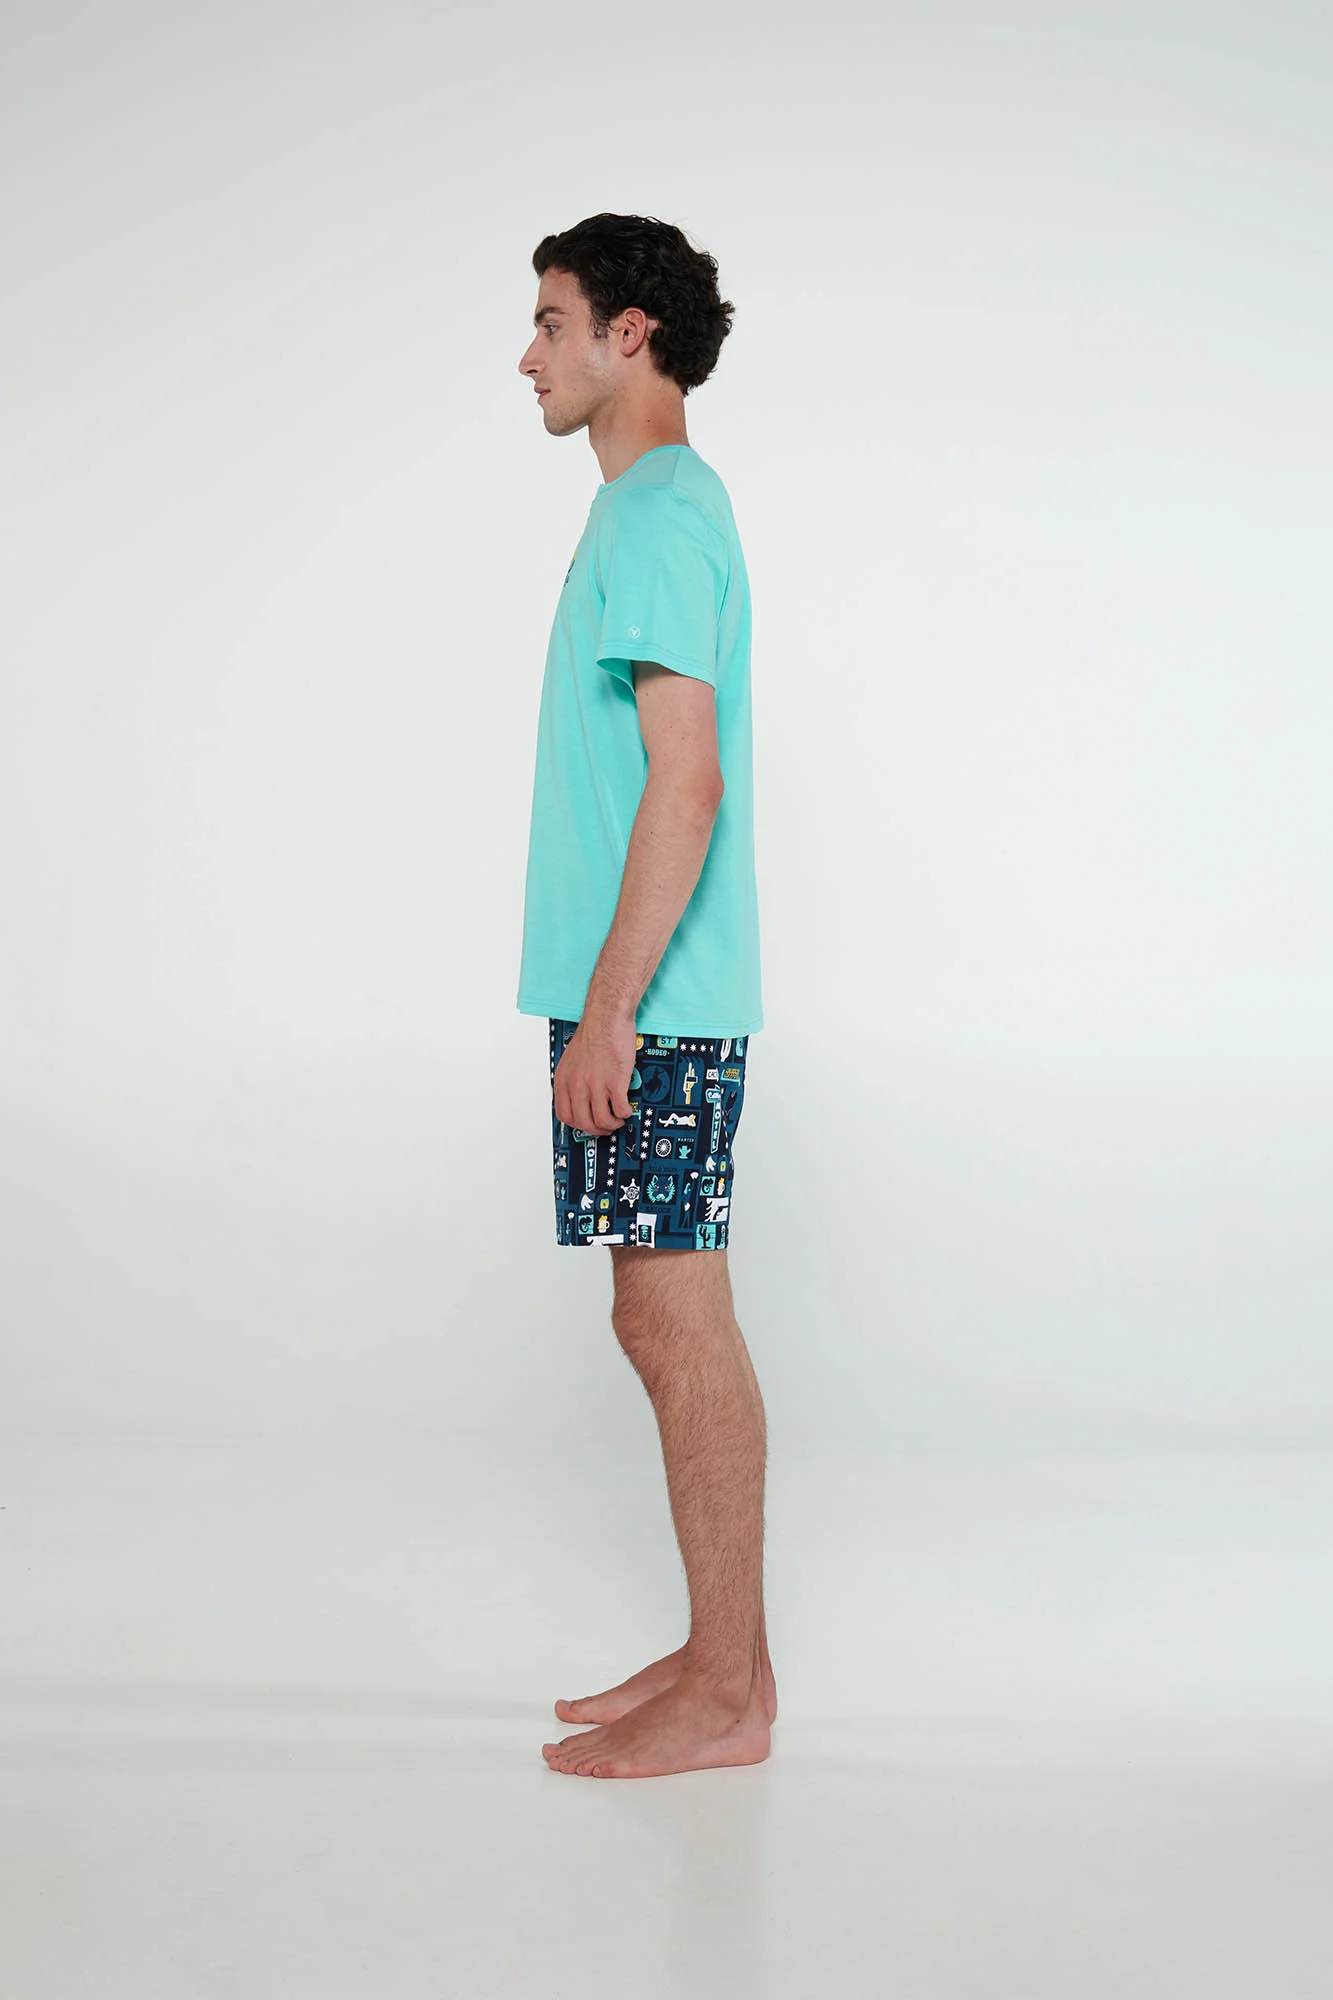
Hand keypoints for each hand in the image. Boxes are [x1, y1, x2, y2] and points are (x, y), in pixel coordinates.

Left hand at [554, 1011, 636, 1136]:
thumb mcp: (571, 1060)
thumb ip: (573, 1079)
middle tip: (607, 1126)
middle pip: (584, 1122)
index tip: (588, 1124)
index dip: (578, 1124)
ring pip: (602, 1120)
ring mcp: (595, 1084)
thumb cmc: (593, 1033)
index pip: (565, 1115)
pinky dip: (625, 1113)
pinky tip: (626, 1108)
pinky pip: (620, 1109)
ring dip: (612, 1124)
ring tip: (618, 1118)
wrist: (606, 1018)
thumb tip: (580, 1097)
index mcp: (564, 1080)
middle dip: (597, 1129)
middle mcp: (577, 1084)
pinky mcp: (615, 1082)